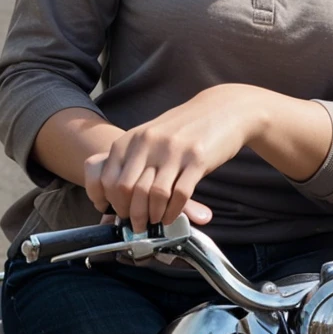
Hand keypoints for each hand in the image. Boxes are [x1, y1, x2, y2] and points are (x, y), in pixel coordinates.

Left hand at [83, 86, 260, 231]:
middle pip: (129, 190)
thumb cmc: (184, 126)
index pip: (110, 179)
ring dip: (154, 215)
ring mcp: (174, 151)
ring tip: (156, 221)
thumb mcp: (152, 134)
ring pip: (154, 195)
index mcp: (133, 138)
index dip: (114, 202)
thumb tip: (120, 194)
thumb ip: (135, 157)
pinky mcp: (197, 160)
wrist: (222, 108)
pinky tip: (172, 216)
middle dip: (132, 214)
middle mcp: (150, 143)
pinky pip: (180, 194)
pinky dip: (173, 211)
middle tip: (138, 224)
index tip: (121, 213)